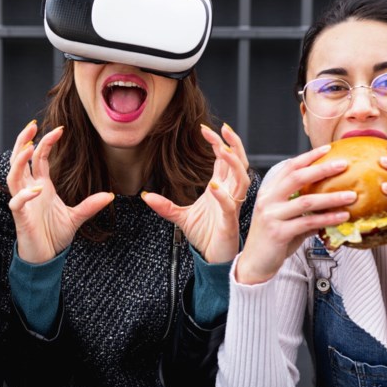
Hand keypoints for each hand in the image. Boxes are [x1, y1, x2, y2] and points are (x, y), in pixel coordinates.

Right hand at [6, 120, 113, 263]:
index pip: (39, 158)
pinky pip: (17, 202)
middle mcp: (29, 190)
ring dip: (19, 161)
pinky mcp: (20, 217)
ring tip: (30, 148)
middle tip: (32, 125)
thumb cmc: (55, 235)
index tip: (60, 129)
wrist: (46, 258)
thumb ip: (90, 205)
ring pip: (13, 176)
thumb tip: (110, 195)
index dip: (46, 142)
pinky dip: (25, 195)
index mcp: (41, 185)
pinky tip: (37, 188)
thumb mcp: (76, 217)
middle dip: (23, 141)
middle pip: (19, 159)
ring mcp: (23, 202)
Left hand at [142, 123, 251, 263]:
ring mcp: (232, 206)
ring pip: (241, 179)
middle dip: (233, 144)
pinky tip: (213, 187)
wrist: (212, 259)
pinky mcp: (230, 222)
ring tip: (223, 150)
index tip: (204, 129)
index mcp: (219, 188)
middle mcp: (229, 193)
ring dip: (234, 164)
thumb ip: (165, 206)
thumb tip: (144, 196)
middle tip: (223, 128)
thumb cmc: (204, 236)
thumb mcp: (181, 217)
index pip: (223, 160)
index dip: (218, 143)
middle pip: (238, 163)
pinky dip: (223, 195)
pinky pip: (230, 205)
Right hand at [234, 145, 355, 284]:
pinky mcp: (278, 233)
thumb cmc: (272, 240)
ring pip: (306, 201)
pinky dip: (327, 219)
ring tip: (351, 195)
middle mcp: (268, 200)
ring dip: (331, 197)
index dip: (308, 157)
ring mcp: (271, 216)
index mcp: (268, 192)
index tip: (327, 149)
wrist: (254, 264)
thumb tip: (332, 204)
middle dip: (322, 169)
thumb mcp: (286, 219)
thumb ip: (305, 210)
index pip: (289, 168)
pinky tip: (342, 216)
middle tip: (343, 164)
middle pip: (297, 178)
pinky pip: (308, 223)